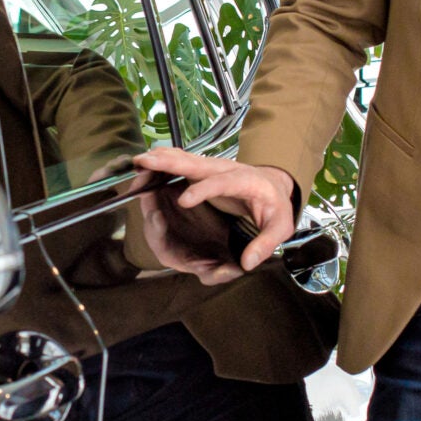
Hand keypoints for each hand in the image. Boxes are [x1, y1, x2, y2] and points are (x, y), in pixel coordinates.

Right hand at [130, 147, 299, 278]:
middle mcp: (226, 169)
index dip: (201, 190)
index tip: (183, 201)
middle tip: (145, 164)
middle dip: (168, 163)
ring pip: (183, 158)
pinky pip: (180, 161)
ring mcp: (212, 167)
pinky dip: (162, 160)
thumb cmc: (275, 205)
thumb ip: (265, 244)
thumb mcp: (280, 226)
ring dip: (160, 159)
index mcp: (246, 182)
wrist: (274, 184)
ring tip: (139, 162)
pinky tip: (148, 161)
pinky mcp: (203, 170)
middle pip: (194, 162)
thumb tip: (247, 263)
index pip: (221, 183)